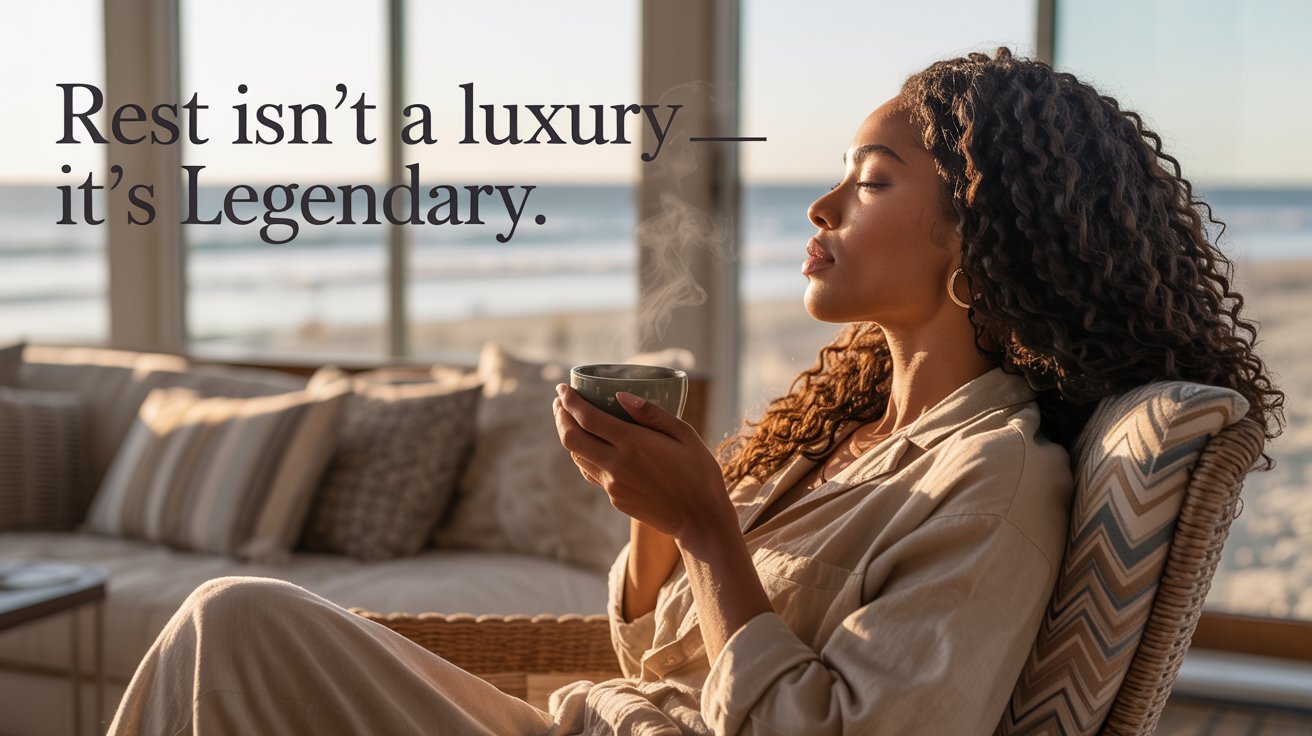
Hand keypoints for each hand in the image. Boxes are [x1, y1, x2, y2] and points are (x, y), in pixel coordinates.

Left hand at [552, 384, 734, 540]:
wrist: (700, 519)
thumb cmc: (699, 472)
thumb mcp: (685, 434)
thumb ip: (652, 414)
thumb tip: (620, 395)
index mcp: (634, 444)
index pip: (588, 418)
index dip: (570, 401)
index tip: (562, 388)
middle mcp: (617, 465)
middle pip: (571, 438)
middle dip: (560, 416)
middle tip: (559, 401)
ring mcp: (613, 485)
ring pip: (576, 456)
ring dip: (567, 435)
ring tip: (569, 419)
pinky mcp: (615, 498)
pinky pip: (590, 472)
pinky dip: (582, 454)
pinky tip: (587, 445)